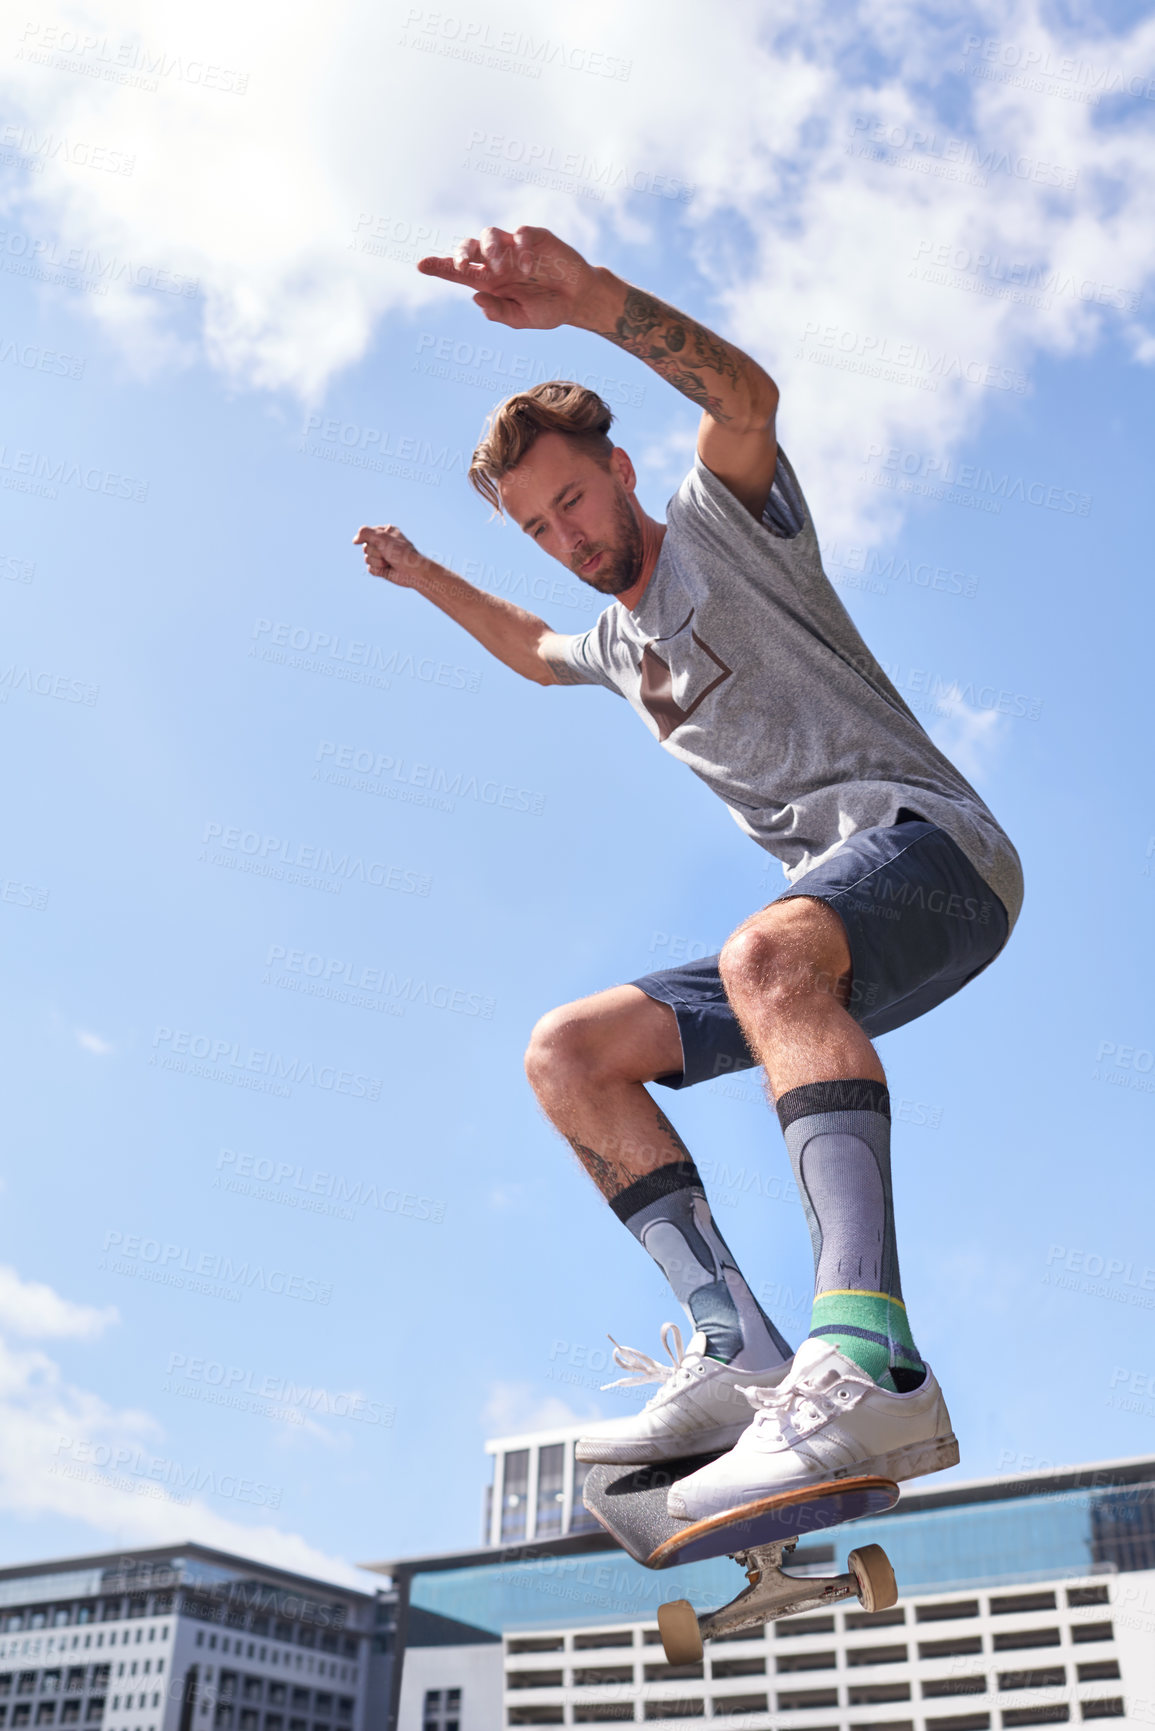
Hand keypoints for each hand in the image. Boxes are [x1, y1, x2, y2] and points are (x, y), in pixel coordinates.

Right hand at [353, 524, 427, 587]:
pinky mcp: (381, 568)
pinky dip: (377, 569)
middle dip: (375, 552)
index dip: (371, 540)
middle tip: (388, 554)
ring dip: (377, 561)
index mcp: (385, 532)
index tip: (382, 543)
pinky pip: (370, 568)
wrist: (413, 572)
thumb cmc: (401, 553)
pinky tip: (387, 569)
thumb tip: (354, 540)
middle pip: (365, 547)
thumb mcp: (382, 538)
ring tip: (389, 562)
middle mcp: (383, 543)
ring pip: (366, 558)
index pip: (367, 533)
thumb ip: (365, 533)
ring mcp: (382, 556)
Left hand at [416, 224, 596, 329]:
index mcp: (490, 282)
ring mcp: (515, 247)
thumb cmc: (548, 309)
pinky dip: (519, 248)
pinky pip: (520, 234)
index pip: (458, 271)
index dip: (439, 266)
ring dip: (489, 250)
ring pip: (490, 235)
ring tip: (500, 268)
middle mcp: (498, 261)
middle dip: (460, 253)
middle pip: (469, 247)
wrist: (578, 300)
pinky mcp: (535, 238)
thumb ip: (499, 312)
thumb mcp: (523, 319)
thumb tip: (475, 297)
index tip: (420, 265)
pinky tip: (526, 266)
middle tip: (460, 265)